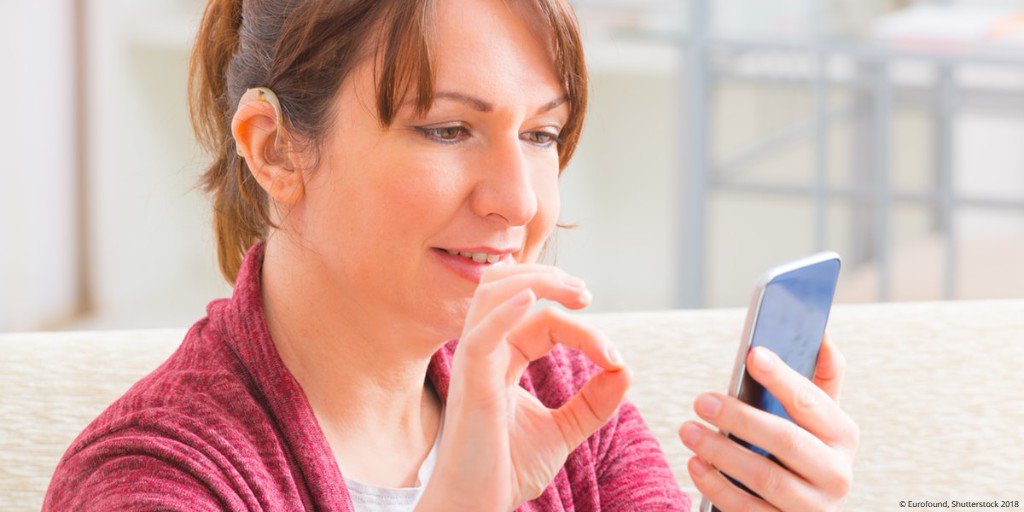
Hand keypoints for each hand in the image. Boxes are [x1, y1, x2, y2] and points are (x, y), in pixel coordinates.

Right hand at [417, 264, 631, 510]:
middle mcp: (486, 353)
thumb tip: (626, 371)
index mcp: (502, 359)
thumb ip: (592, 403)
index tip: (614, 359)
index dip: (582, 329)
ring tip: (574, 290)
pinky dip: (504, 311)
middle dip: (549, 279)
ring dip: (534, 281)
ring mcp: (474, 365)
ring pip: (493, 296)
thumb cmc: (507, 469)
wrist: (479, 506)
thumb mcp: (562, 430)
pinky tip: (529, 300)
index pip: (541, 320)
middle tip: (586, 292)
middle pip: (509, 289)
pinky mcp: (472, 384)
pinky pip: (480, 335)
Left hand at [679, 335, 858, 511]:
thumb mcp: (818, 417)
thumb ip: (820, 378)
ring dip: (721, 452)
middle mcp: (836, 473)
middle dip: (739, 417)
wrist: (804, 510)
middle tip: (701, 400)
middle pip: (786, 440)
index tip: (753, 355)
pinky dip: (717, 486)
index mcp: (843, 435)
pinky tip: (695, 464)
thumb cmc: (804, 448)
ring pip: (765, 478)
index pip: (812, 402)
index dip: (782, 377)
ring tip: (689, 430)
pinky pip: (748, 510)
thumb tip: (820, 335)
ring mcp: (813, 507)